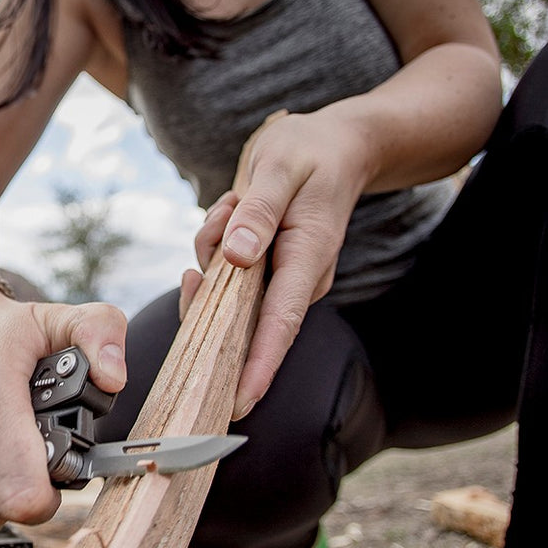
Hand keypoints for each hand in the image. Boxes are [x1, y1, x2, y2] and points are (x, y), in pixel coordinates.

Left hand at [180, 108, 370, 418]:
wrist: (337, 145)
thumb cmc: (311, 153)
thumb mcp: (280, 168)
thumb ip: (258, 212)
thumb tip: (235, 257)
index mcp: (307, 258)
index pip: (279, 325)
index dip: (257, 367)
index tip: (237, 403)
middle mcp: (297, 278)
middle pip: (242, 315)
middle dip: (210, 296)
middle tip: (212, 240)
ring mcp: (282, 277)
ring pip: (225, 289)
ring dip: (214, 249)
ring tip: (237, 202)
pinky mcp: (266, 270)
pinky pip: (224, 271)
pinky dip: (216, 243)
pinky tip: (233, 208)